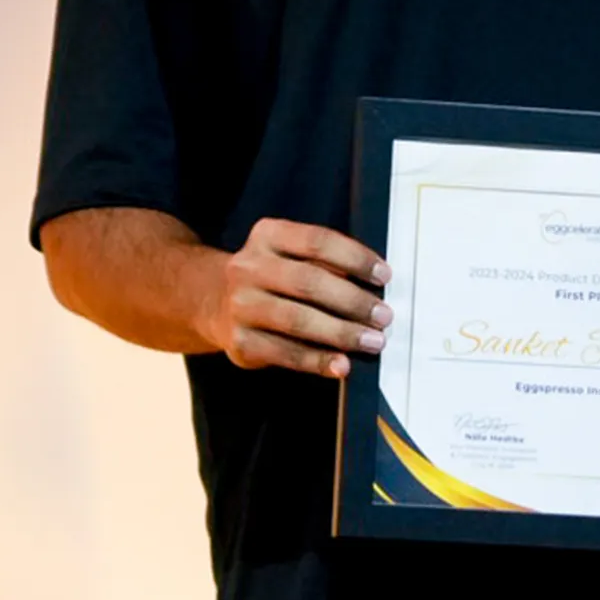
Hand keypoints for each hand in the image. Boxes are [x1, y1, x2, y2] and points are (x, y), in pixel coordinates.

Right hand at [199, 218, 390, 377]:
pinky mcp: (239, 341)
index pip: (318, 241)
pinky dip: (317, 360)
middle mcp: (248, 267)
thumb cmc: (274, 277)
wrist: (214, 302)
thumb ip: (327, 265)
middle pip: (310, 282)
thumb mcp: (292, 255)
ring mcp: (240, 305)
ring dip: (341, 333)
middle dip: (353, 302)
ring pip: (298, 320)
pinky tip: (341, 365)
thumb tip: (375, 291)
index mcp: (268, 235)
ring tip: (372, 342)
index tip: (385, 276)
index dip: (356, 258)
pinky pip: (285, 353)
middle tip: (384, 316)